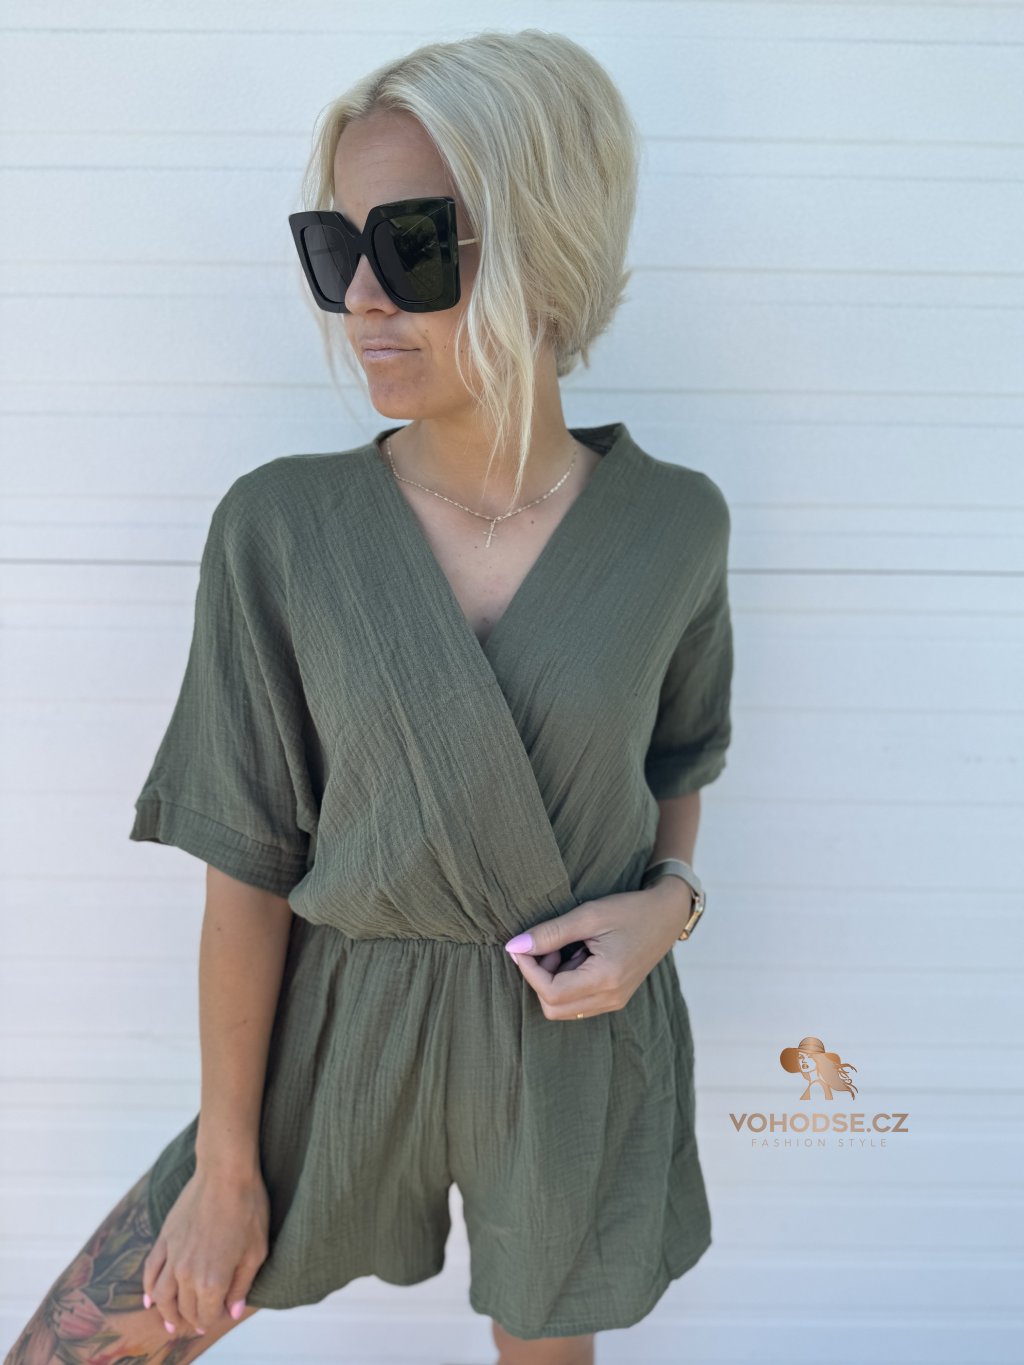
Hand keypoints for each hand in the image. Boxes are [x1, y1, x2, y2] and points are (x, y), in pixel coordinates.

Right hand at [142, 1166, 269, 1336]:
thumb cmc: (248, 1209)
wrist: (225, 1172)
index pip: (206, 1314)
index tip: (220, 1317)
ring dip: (166, 1313)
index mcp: (212, 1281)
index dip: (213, 1320)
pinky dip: (147, 1288)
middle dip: (192, 1320)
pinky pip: (150, 1271)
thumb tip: (232, 1311)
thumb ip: (241, 1285)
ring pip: (161, 1296)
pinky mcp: (164, 1238)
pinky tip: (149, 1298)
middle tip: (199, 1323)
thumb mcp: (256, 1251)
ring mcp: (172, 1256)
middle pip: (184, 1308)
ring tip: (171, 1323)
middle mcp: (186, 1274)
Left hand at [505, 881, 693, 1021]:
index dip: (528, 970)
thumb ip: (550, 933)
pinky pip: (577, 1003)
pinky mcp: (613, 998)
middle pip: (552, 1008)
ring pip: (563, 1008)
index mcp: (606, 978)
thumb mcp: (589, 915)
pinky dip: (566, 983)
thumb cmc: (630, 910)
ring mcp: (613, 1001)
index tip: (521, 946)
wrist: (666, 916)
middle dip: (538, 978)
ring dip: (552, 981)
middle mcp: (611, 998)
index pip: (550, 992)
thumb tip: (514, 946)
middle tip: (545, 947)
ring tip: (565, 948)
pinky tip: (576, 956)